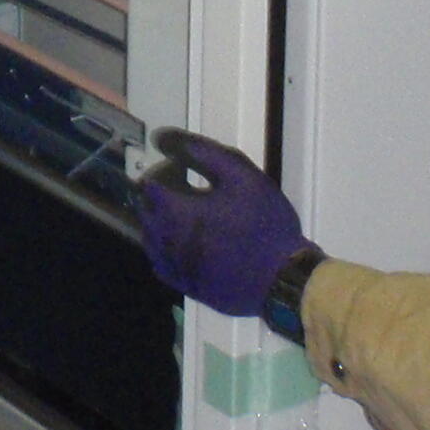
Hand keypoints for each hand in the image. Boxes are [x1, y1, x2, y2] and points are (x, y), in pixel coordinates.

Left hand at [133, 130, 313, 319]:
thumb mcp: (242, 177)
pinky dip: (165, 252)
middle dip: (157, 199)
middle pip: (146, 215)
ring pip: (151, 243)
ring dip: (159, 225)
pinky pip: (162, 267)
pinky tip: (182, 245)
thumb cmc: (266, 225)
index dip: (161, 174)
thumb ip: (204, 154)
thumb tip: (167, 140)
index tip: (178, 170)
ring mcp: (176, 269)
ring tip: (180, 216)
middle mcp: (168, 242)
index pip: (149, 188)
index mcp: (177, 213)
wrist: (284, 279)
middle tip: (180, 190)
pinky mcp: (188, 289)